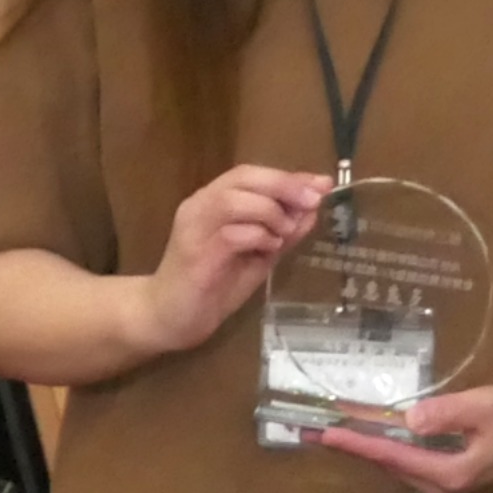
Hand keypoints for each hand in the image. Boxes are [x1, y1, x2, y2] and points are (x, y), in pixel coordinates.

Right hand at [133, 164, 327, 359]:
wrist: (171, 318)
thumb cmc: (213, 287)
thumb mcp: (258, 255)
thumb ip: (283, 231)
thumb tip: (312, 209)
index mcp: (213, 200)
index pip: (250, 174)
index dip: (287, 177)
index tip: (321, 184)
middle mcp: (199, 205)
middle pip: (243, 177)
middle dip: (284, 186)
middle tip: (312, 201)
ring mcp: (194, 227)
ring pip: (235, 200)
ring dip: (270, 213)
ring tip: (282, 234)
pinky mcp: (195, 253)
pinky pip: (230, 234)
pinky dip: (258, 237)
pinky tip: (268, 250)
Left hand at [310, 381, 492, 492]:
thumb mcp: (484, 408)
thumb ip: (448, 414)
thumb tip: (410, 420)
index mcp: (449, 475)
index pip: (394, 458)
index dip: (360, 444)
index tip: (329, 433)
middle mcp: (439, 489)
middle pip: (388, 466)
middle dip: (355, 447)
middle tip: (318, 431)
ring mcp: (440, 488)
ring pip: (394, 466)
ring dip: (367, 448)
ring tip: (335, 430)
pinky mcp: (442, 479)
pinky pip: (405, 464)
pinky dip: (385, 449)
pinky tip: (367, 435)